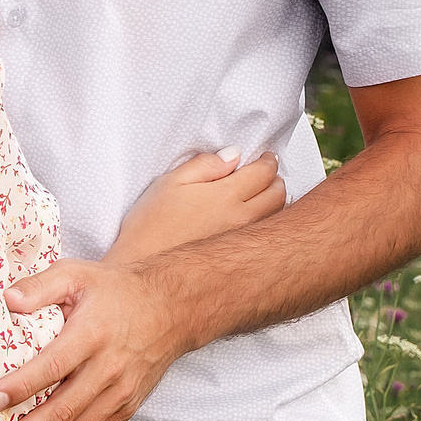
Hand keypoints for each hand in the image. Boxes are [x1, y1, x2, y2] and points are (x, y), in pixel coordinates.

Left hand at [0, 258, 185, 420]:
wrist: (168, 308)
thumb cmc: (115, 291)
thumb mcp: (77, 273)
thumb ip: (40, 285)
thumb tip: (7, 300)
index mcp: (93, 334)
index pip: (54, 365)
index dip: (22, 386)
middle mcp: (108, 370)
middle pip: (62, 412)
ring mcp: (119, 394)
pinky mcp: (124, 409)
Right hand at [101, 148, 284, 269]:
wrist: (142, 265)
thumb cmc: (151, 225)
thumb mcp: (170, 182)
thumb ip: (205, 165)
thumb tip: (234, 155)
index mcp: (225, 196)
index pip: (263, 172)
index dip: (268, 161)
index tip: (265, 157)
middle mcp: (241, 219)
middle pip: (278, 193)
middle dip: (276, 178)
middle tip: (268, 173)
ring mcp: (243, 242)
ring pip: (277, 216)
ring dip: (277, 200)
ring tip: (265, 194)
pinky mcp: (239, 259)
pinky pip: (266, 236)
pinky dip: (271, 221)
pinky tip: (257, 220)